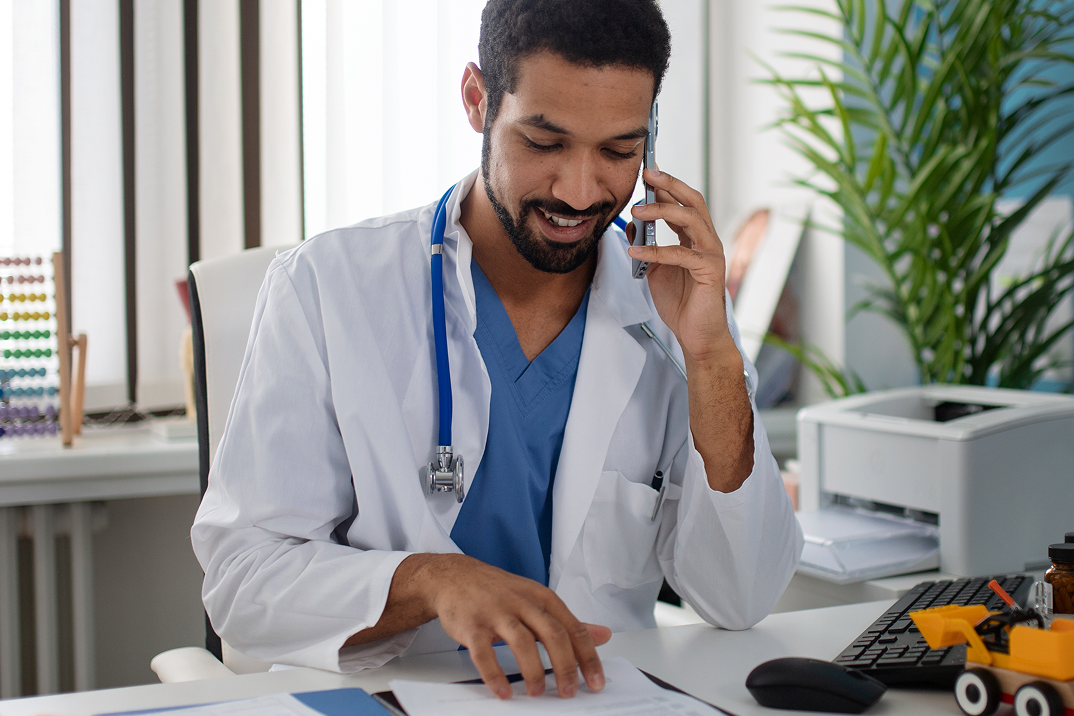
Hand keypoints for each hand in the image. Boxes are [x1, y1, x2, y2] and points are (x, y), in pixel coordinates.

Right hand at [407, 554, 608, 698]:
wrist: (456, 577)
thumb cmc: (499, 591)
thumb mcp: (538, 600)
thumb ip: (568, 621)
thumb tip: (603, 635)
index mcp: (542, 598)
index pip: (573, 628)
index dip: (588, 657)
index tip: (595, 682)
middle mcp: (522, 603)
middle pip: (552, 634)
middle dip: (565, 666)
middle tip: (569, 691)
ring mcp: (496, 613)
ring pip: (521, 642)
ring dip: (533, 671)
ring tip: (538, 692)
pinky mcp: (472, 625)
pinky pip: (484, 653)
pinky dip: (494, 675)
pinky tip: (503, 691)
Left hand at [627, 168, 753, 490]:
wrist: (697, 338)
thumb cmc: (681, 305)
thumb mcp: (654, 271)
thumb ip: (646, 246)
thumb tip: (630, 225)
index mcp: (696, 238)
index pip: (684, 202)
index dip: (666, 185)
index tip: (645, 171)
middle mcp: (708, 241)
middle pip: (692, 201)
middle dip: (669, 185)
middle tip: (646, 173)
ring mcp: (712, 254)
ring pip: (690, 220)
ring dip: (662, 212)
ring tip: (636, 211)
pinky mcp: (710, 272)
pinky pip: (681, 255)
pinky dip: (656, 250)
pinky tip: (635, 250)